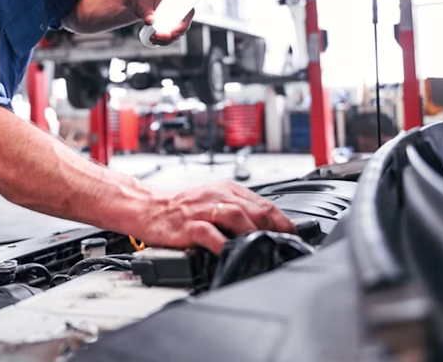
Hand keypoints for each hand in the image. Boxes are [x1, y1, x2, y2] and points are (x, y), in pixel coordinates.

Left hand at [125, 0, 193, 45]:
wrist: (137, 3)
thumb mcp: (143, 3)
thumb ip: (146, 12)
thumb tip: (149, 21)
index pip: (188, 12)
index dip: (184, 24)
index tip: (174, 33)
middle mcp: (179, 10)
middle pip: (183, 27)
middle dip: (171, 36)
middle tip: (157, 37)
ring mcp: (175, 19)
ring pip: (176, 34)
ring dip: (166, 40)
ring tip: (152, 39)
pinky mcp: (169, 26)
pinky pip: (170, 36)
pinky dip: (164, 41)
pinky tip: (155, 41)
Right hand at [135, 180, 293, 253]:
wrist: (149, 208)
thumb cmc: (182, 209)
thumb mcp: (214, 201)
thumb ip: (239, 211)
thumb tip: (268, 228)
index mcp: (227, 189)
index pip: (264, 203)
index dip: (283, 221)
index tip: (293, 236)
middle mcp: (217, 196)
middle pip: (255, 209)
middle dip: (274, 228)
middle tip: (285, 245)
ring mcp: (202, 210)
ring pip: (237, 217)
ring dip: (254, 233)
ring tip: (265, 248)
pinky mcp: (188, 225)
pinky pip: (210, 234)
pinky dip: (223, 244)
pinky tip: (231, 253)